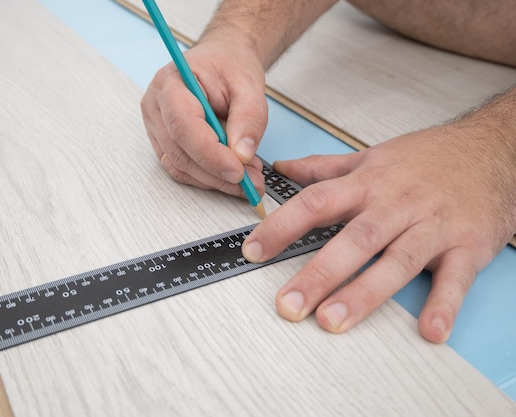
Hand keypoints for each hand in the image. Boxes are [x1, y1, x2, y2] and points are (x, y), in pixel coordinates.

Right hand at [140, 39, 267, 197]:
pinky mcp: (164, 142)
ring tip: (248, 177)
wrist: (221, 60)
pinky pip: (181, 168)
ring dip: (215, 179)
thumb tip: (242, 154)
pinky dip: (207, 177)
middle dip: (217, 172)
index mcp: (171, 83)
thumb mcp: (249, 85)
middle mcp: (156, 106)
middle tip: (252, 182)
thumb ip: (249, 118)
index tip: (238, 170)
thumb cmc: (229, 65)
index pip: (183, 126)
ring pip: (180, 166)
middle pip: (181, 152)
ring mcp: (156, 126)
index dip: (210, 154)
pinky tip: (231, 174)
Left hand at [242, 117, 515, 342]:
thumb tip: (283, 168)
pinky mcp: (468, 245)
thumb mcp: (373, 156)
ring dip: (365, 292)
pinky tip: (429, 329)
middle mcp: (397, 204)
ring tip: (334, 320)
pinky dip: (444, 303)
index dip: (282, 226)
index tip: (253, 251)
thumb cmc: (429, 157)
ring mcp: (433, 225)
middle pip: (354, 239)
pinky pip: (456, 277)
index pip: (316, 202)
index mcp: (369, 183)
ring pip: (397, 260)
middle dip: (318, 273)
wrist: (493, 149)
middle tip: (289, 304)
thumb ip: (325, 166)